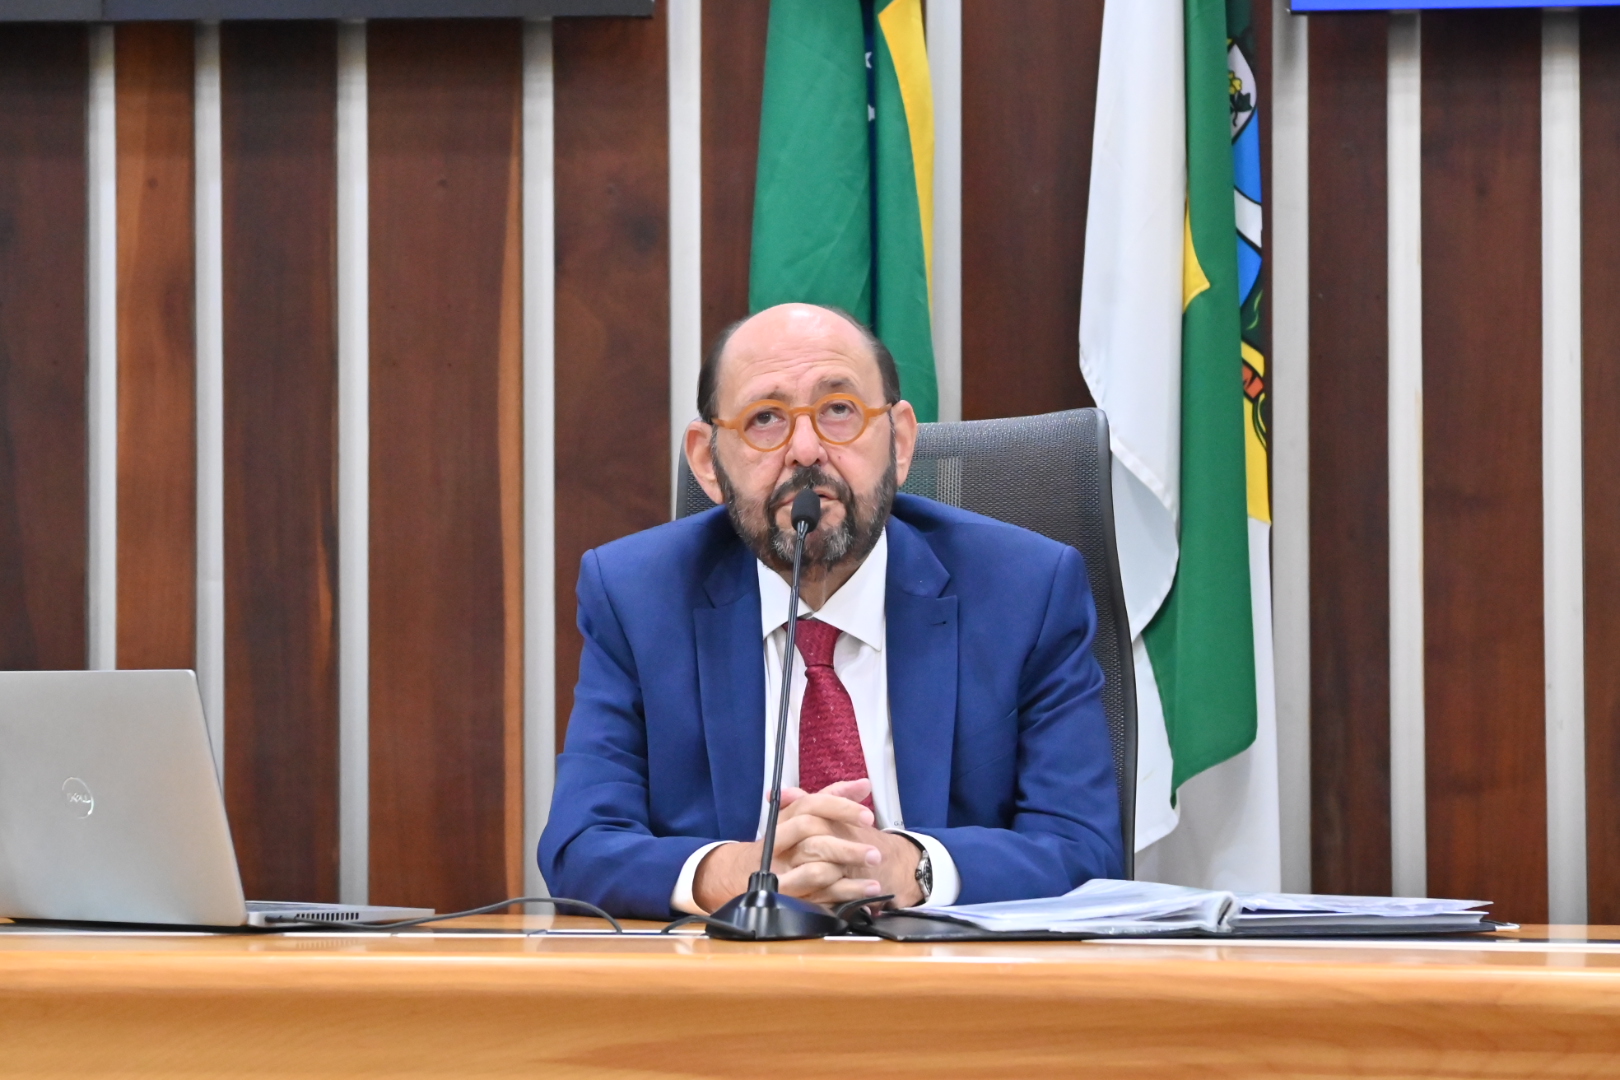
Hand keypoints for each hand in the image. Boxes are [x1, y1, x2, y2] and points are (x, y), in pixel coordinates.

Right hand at [691, 780, 922, 911]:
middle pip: (813, 837)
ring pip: (816, 870)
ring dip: (847, 871)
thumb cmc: (781, 844)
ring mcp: (781, 872)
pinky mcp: (787, 896)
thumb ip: (831, 798)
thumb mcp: (798, 817)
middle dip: (847, 845)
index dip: (840, 808)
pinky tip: (867, 891)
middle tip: (875, 851)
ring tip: (875, 873)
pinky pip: (819, 896)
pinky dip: (846, 893)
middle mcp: (779, 844)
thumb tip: (864, 784)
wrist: (736, 877)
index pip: (810, 806)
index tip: (868, 816)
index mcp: (783, 820)